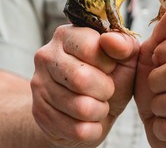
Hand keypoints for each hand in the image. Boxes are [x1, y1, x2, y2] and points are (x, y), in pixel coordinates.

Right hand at [31, 25, 138, 147]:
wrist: (90, 109)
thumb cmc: (110, 78)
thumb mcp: (125, 58)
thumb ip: (124, 45)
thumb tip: (111, 39)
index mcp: (67, 35)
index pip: (90, 48)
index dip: (108, 63)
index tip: (109, 67)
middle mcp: (47, 56)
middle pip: (81, 79)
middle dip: (105, 89)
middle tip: (107, 90)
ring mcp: (39, 85)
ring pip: (81, 107)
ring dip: (100, 110)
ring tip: (98, 103)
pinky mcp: (40, 114)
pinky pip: (77, 129)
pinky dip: (93, 128)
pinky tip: (89, 118)